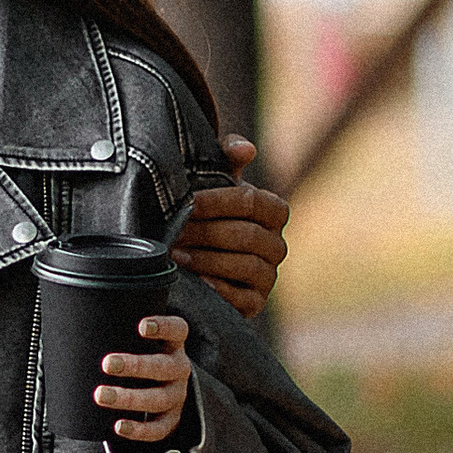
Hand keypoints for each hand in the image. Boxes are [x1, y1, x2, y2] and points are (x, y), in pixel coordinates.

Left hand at [101, 313, 190, 447]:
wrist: (161, 394)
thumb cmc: (137, 358)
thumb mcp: (134, 343)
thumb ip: (114, 332)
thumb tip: (66, 318)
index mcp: (172, 344)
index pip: (177, 330)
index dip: (163, 327)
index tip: (141, 326)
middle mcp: (179, 368)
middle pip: (163, 366)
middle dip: (135, 365)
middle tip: (107, 364)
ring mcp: (176, 396)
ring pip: (158, 399)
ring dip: (129, 397)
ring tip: (100, 395)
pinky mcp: (170, 421)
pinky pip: (158, 429)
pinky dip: (138, 429)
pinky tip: (118, 426)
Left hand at [171, 134, 287, 319]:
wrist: (197, 261)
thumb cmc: (207, 214)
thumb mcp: (215, 184)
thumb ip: (228, 158)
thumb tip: (246, 149)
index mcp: (275, 212)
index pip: (253, 202)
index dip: (218, 201)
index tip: (187, 201)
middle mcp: (278, 245)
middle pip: (246, 234)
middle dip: (205, 232)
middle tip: (173, 231)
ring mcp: (270, 276)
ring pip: (245, 264)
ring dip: (207, 259)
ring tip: (176, 255)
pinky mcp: (256, 303)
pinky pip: (243, 298)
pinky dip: (218, 289)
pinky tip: (195, 282)